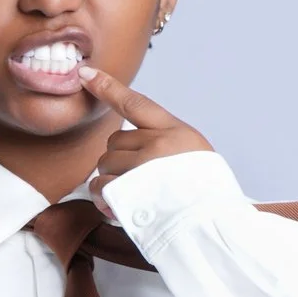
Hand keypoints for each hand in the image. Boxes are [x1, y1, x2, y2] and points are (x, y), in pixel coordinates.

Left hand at [79, 67, 214, 199]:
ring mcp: (141, 166)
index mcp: (176, 132)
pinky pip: (100, 186)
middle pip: (115, 141)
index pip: (135, 103)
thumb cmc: (206, 194)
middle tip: (136, 180)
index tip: (86, 74)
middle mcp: (157, 144)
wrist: (211, 222)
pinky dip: (104, 198)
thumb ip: (168, 145)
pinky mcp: (127, 189)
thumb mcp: (196, 156)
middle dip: (119, 160)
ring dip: (111, 181)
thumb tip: (136, 147)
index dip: (107, 87)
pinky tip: (117, 207)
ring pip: (105, 164)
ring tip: (131, 196)